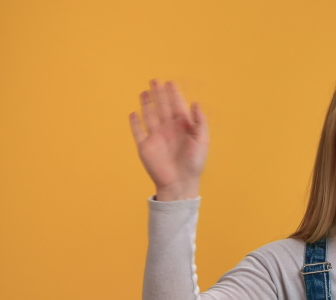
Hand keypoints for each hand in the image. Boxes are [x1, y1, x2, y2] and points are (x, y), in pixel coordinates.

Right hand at [129, 79, 208, 198]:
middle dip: (159, 94)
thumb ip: (200, 122)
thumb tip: (196, 103)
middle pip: (162, 107)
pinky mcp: (145, 146)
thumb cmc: (194, 163)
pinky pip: (138, 132)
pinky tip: (134, 113)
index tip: (170, 82)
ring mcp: (156, 137)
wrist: (180, 182)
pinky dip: (135, 122)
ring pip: (150, 115)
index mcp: (183, 127)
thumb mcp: (202, 141)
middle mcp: (168, 129)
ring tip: (144, 91)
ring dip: (147, 103)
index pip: (177, 106)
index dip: (173, 94)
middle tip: (155, 80)